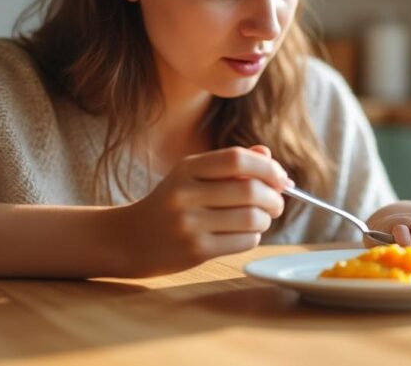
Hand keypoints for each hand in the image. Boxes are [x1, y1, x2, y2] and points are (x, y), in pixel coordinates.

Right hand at [114, 145, 292, 276]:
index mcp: (187, 168)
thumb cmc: (171, 202)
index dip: (268, 168)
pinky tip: (243, 234)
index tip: (281, 179)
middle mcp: (186, 193)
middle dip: (274, 198)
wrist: (129, 239)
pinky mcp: (195, 250)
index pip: (238, 159)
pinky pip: (243, 241)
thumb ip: (230, 164)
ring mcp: (189, 223)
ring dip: (265, 220)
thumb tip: (269, 158)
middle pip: (250, 191)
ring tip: (260, 219)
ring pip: (251, 218)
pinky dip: (253, 237)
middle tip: (276, 204)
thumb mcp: (193, 175)